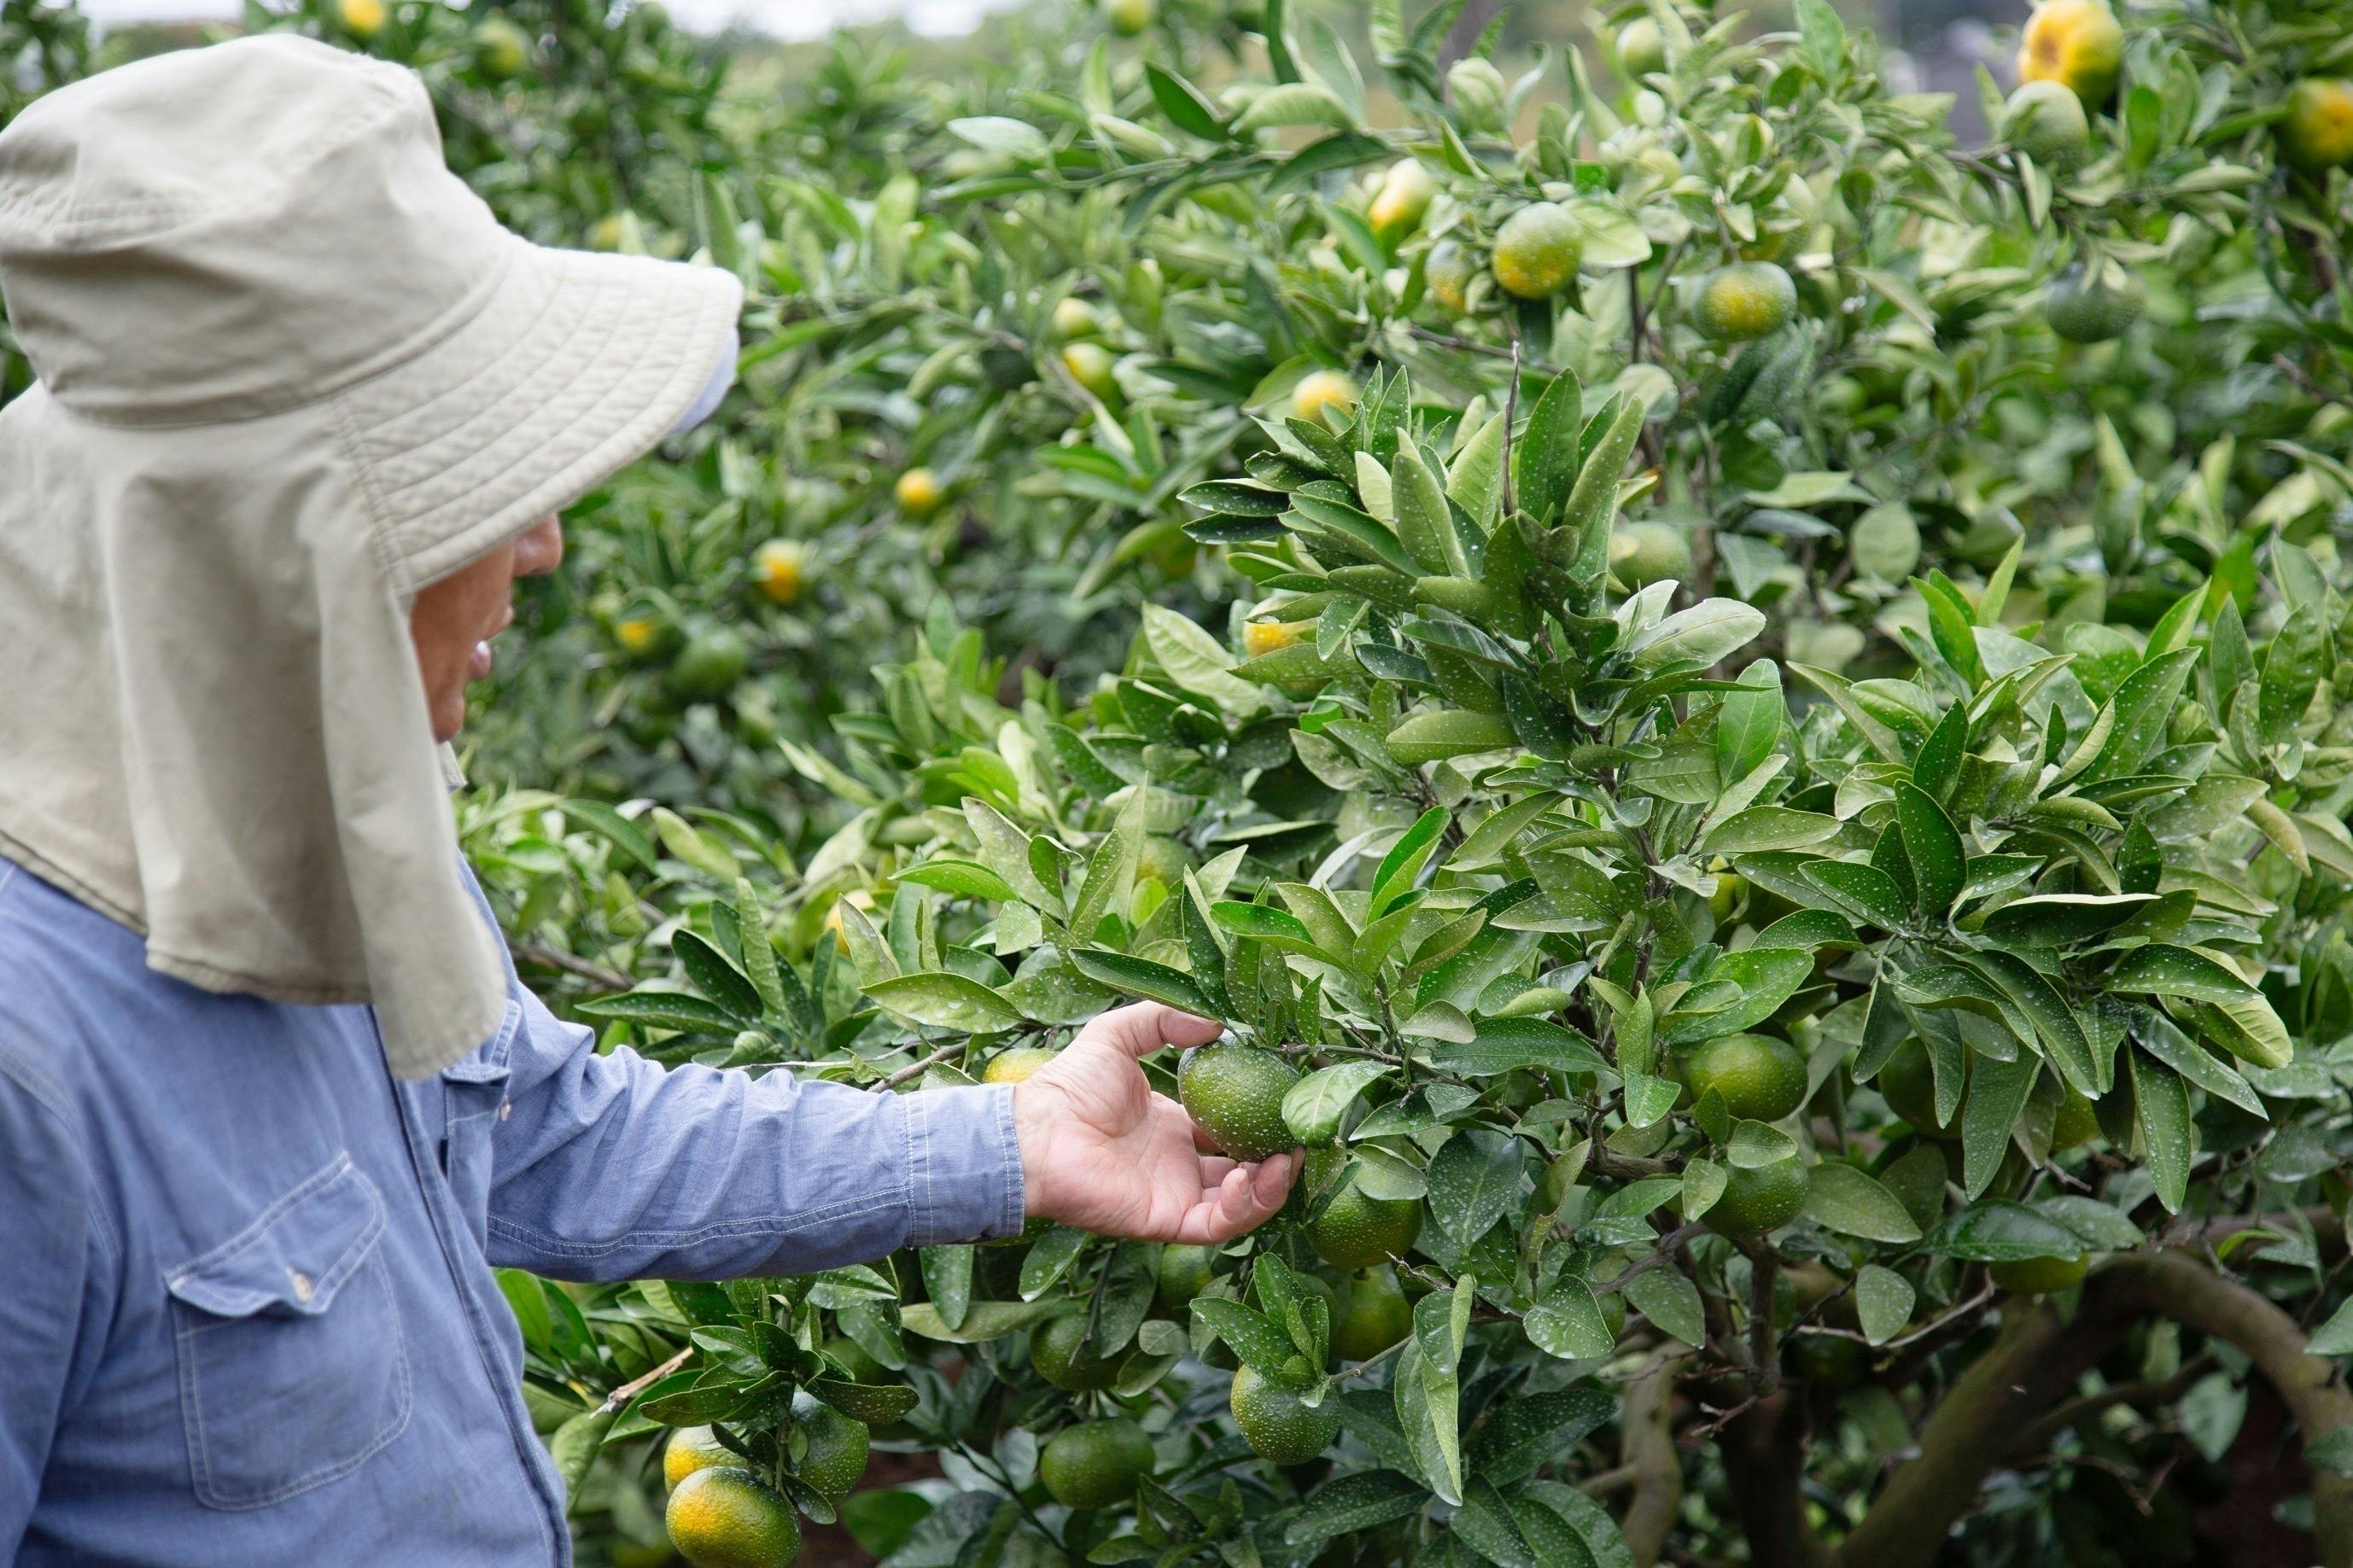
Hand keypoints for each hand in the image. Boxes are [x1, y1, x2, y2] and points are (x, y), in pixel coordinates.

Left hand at [1011, 1002, 1299, 1243]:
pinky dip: (1243, 1205)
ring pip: (1241, 1204)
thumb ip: (1164, 1019)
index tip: (1288, 1101)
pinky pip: (1218, 1224)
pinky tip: (1251, 1174)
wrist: (1036, 1132)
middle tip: (1301, 1135)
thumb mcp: (1120, 1034)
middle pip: (1245, 1170)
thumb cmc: (1069, 1086)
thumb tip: (1217, 1022)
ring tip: (1288, 1158)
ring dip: (1272, 1186)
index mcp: (1172, 1128)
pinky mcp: (1166, 1219)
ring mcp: (1174, 1195)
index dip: (1261, 1121)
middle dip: (1279, 1158)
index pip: (1229, 1130)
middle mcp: (1178, 1165)